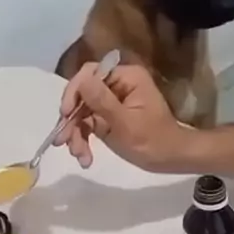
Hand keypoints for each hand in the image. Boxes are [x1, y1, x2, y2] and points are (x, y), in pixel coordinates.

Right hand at [54, 63, 190, 171]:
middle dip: (72, 119)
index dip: (74, 91)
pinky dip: (82, 139)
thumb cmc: (154, 140)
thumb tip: (81, 81)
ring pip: (80, 111)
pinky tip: (85, 158)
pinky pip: (86, 123)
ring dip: (75, 133)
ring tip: (79, 156)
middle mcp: (116, 84)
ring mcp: (110, 101)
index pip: (90, 74)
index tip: (65, 114)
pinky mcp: (106, 117)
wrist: (170, 159)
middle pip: (82, 94)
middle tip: (63, 142)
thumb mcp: (126, 123)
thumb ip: (102, 101)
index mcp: (126, 77)